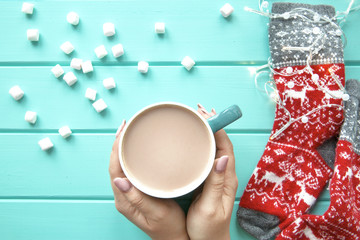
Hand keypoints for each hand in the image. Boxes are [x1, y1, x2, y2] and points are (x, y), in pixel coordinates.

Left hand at [109, 120, 188, 239]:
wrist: (175, 239)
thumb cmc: (169, 227)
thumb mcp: (156, 213)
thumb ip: (138, 198)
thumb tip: (119, 180)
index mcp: (124, 200)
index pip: (114, 168)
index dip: (116, 148)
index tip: (122, 130)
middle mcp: (123, 195)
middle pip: (115, 164)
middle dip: (119, 144)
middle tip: (127, 126)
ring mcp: (130, 194)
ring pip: (122, 166)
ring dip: (124, 149)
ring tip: (130, 133)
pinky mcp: (137, 193)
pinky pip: (129, 170)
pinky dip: (131, 157)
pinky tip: (138, 151)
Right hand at [186, 104, 237, 239]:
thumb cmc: (209, 229)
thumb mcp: (210, 207)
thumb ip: (215, 183)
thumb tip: (222, 157)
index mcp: (226, 179)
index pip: (225, 147)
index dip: (218, 129)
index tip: (207, 114)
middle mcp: (223, 175)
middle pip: (220, 144)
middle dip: (210, 126)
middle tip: (197, 112)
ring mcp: (216, 178)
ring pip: (213, 150)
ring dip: (205, 134)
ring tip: (193, 122)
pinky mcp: (208, 182)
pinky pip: (206, 159)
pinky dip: (199, 147)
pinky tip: (190, 144)